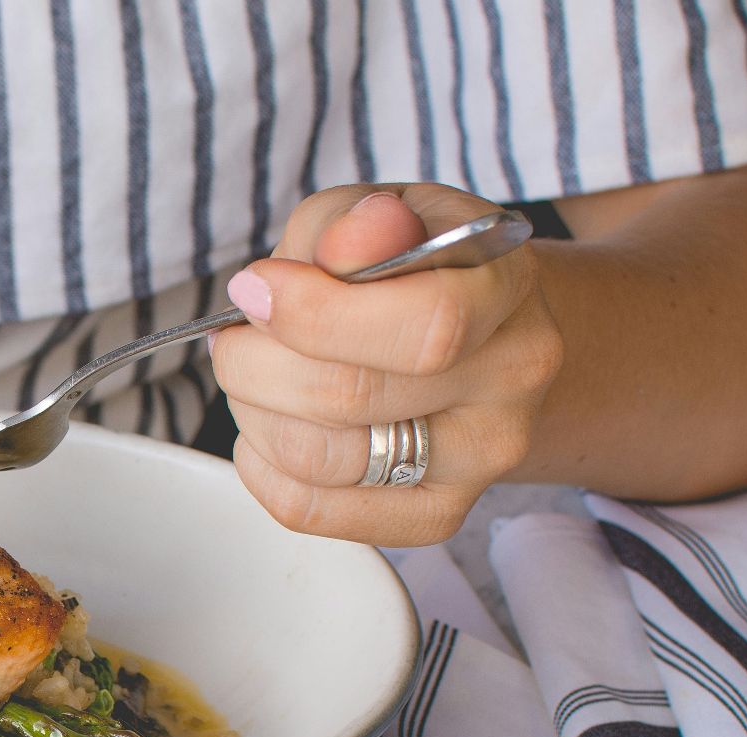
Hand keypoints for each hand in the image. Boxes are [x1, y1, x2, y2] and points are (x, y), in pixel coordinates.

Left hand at [211, 185, 563, 546]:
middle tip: (237, 336)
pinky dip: (260, 465)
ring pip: (320, 459)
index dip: (315, 313)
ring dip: (254, 412)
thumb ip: (354, 223)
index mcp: (505, 288)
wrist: (474, 334)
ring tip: (255, 376)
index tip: (256, 288)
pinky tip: (269, 423)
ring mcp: (480, 458)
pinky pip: (309, 508)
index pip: (425, 325)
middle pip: (350, 396)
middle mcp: (509, 379)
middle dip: (257, 362)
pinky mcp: (435, 514)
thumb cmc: (410, 266)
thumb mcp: (380, 212)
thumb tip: (348, 244)